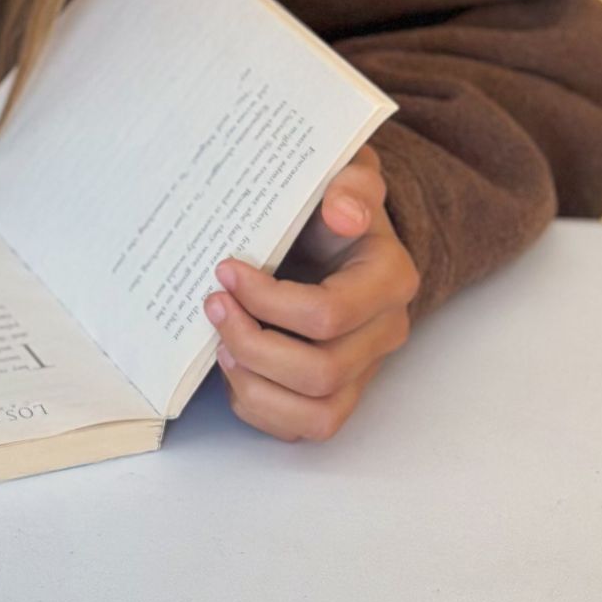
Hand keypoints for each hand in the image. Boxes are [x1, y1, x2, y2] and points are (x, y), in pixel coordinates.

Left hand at [202, 143, 418, 441]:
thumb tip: (342, 212)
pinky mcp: (337, 393)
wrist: (333, 228)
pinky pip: (302, 428)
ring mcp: (363, 370)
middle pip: (320, 372)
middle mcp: (384, 333)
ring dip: (254, 383)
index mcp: (389, 279)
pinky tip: (234, 365)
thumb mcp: (344, 174)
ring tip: (219, 342)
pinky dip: (259, 406)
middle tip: (212, 304)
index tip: (225, 270)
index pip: (327, 314)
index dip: (267, 300)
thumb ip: (351, 182)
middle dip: (251, 342)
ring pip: (317, 415)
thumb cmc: (329, 203)